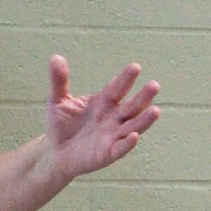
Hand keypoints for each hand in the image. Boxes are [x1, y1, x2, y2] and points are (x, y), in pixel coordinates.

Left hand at [44, 59, 160, 180]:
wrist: (54, 152)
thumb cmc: (60, 125)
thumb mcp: (57, 101)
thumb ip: (59, 81)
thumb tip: (55, 57)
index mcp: (104, 101)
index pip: (117, 88)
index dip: (126, 79)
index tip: (135, 67)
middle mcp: (113, 117)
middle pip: (132, 106)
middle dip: (144, 97)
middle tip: (154, 85)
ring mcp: (113, 136)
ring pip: (133, 126)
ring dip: (144, 120)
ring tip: (156, 111)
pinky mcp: (108, 154)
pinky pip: (120, 148)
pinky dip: (127, 143)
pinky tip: (134, 136)